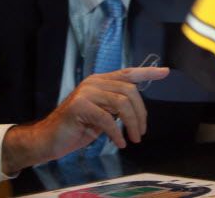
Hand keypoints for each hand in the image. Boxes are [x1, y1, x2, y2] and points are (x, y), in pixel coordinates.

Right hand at [1, 66, 168, 174]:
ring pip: (121, 103)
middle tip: (141, 132)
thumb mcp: (102, 115)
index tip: (166, 72)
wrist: (48, 139)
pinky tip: (120, 142)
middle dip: (140, 113)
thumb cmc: (76, 128)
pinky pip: (107, 119)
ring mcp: (86, 92)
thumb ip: (116, 107)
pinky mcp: (79, 106)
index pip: (128, 73)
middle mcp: (94, 82)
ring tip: (133, 138)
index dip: (148, 73)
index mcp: (100, 81)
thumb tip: (136, 110)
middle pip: (129, 91)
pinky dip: (117, 133)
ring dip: (132, 124)